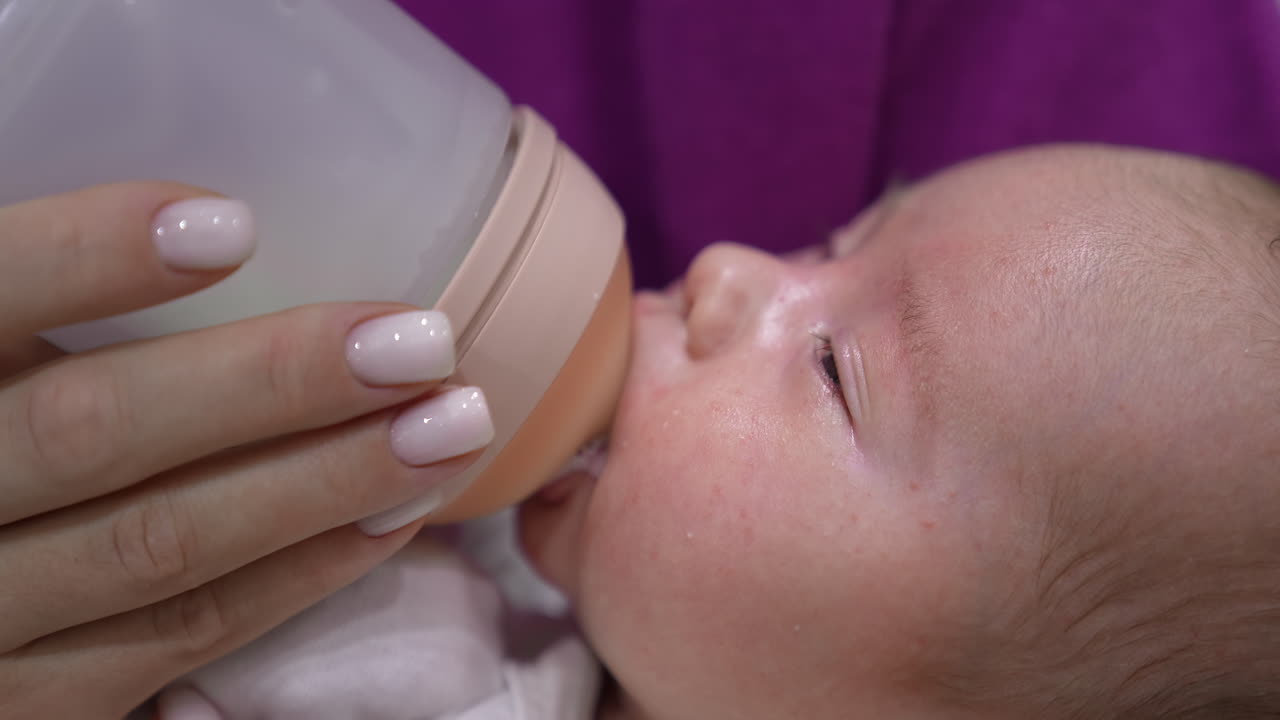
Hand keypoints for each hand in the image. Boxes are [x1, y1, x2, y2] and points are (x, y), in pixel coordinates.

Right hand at [0, 183, 493, 716]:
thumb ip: (43, 307)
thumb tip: (223, 223)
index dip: (90, 258)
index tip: (234, 226)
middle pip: (92, 431)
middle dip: (272, 382)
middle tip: (419, 342)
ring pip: (160, 543)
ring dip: (324, 480)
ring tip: (448, 424)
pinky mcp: (39, 706)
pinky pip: (184, 634)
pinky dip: (301, 570)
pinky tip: (394, 514)